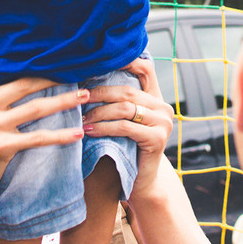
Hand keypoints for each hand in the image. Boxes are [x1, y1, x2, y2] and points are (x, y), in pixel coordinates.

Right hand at [0, 6, 85, 197]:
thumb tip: (10, 80)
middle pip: (23, 82)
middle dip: (52, 76)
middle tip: (77, 68)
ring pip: (37, 108)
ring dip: (65, 102)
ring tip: (85, 95)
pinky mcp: (2, 146)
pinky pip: (39, 137)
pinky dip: (60, 136)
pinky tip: (77, 133)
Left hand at [82, 58, 173, 196]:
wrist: (140, 181)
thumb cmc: (127, 149)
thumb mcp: (125, 121)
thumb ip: (119, 102)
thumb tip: (90, 81)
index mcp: (157, 99)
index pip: (146, 69)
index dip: (126, 62)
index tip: (98, 63)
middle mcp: (164, 107)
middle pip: (127, 91)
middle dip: (99, 94)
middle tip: (78, 98)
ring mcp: (164, 122)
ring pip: (125, 108)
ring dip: (99, 112)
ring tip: (82, 119)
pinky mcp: (157, 138)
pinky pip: (125, 127)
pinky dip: (104, 127)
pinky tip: (89, 130)